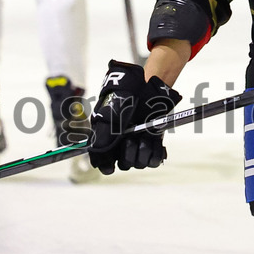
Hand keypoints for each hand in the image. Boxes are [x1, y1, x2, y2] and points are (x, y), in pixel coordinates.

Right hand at [88, 60, 180, 174]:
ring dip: (143, 150)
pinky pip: (154, 160)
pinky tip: (153, 140)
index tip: (111, 166)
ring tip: (143, 134)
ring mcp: (138, 143)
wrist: (146, 86)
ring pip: (139, 163)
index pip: (104, 162)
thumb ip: (102, 137)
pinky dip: (155, 152)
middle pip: (124, 164)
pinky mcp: (153, 142)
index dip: (107, 166)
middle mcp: (123, 143)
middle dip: (128, 153)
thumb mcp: (109, 115)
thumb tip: (97, 159)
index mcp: (108, 137)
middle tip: (130, 137)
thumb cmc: (124, 97)